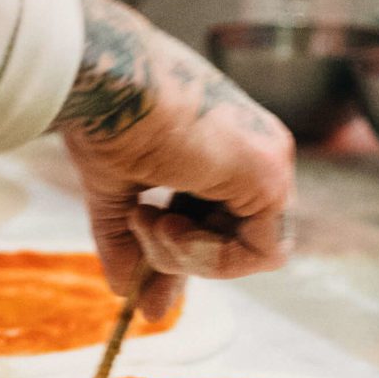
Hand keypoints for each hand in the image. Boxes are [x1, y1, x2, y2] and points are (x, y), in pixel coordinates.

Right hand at [55, 0, 294, 317]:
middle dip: (181, 261)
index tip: (143, 286)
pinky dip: (210, 257)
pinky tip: (168, 222)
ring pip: (249, 252)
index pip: (219, 219)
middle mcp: (256, 152)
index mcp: (225, 146)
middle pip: (237, 240)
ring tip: (144, 217)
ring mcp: (270, 163)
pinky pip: (259, 253)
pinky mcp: (272, 176)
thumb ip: (127, 242)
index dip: (183, 255)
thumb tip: (125, 291)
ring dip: (185, 254)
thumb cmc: (106, 118)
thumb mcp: (117, 191)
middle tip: (138, 249)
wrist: (107, 86)